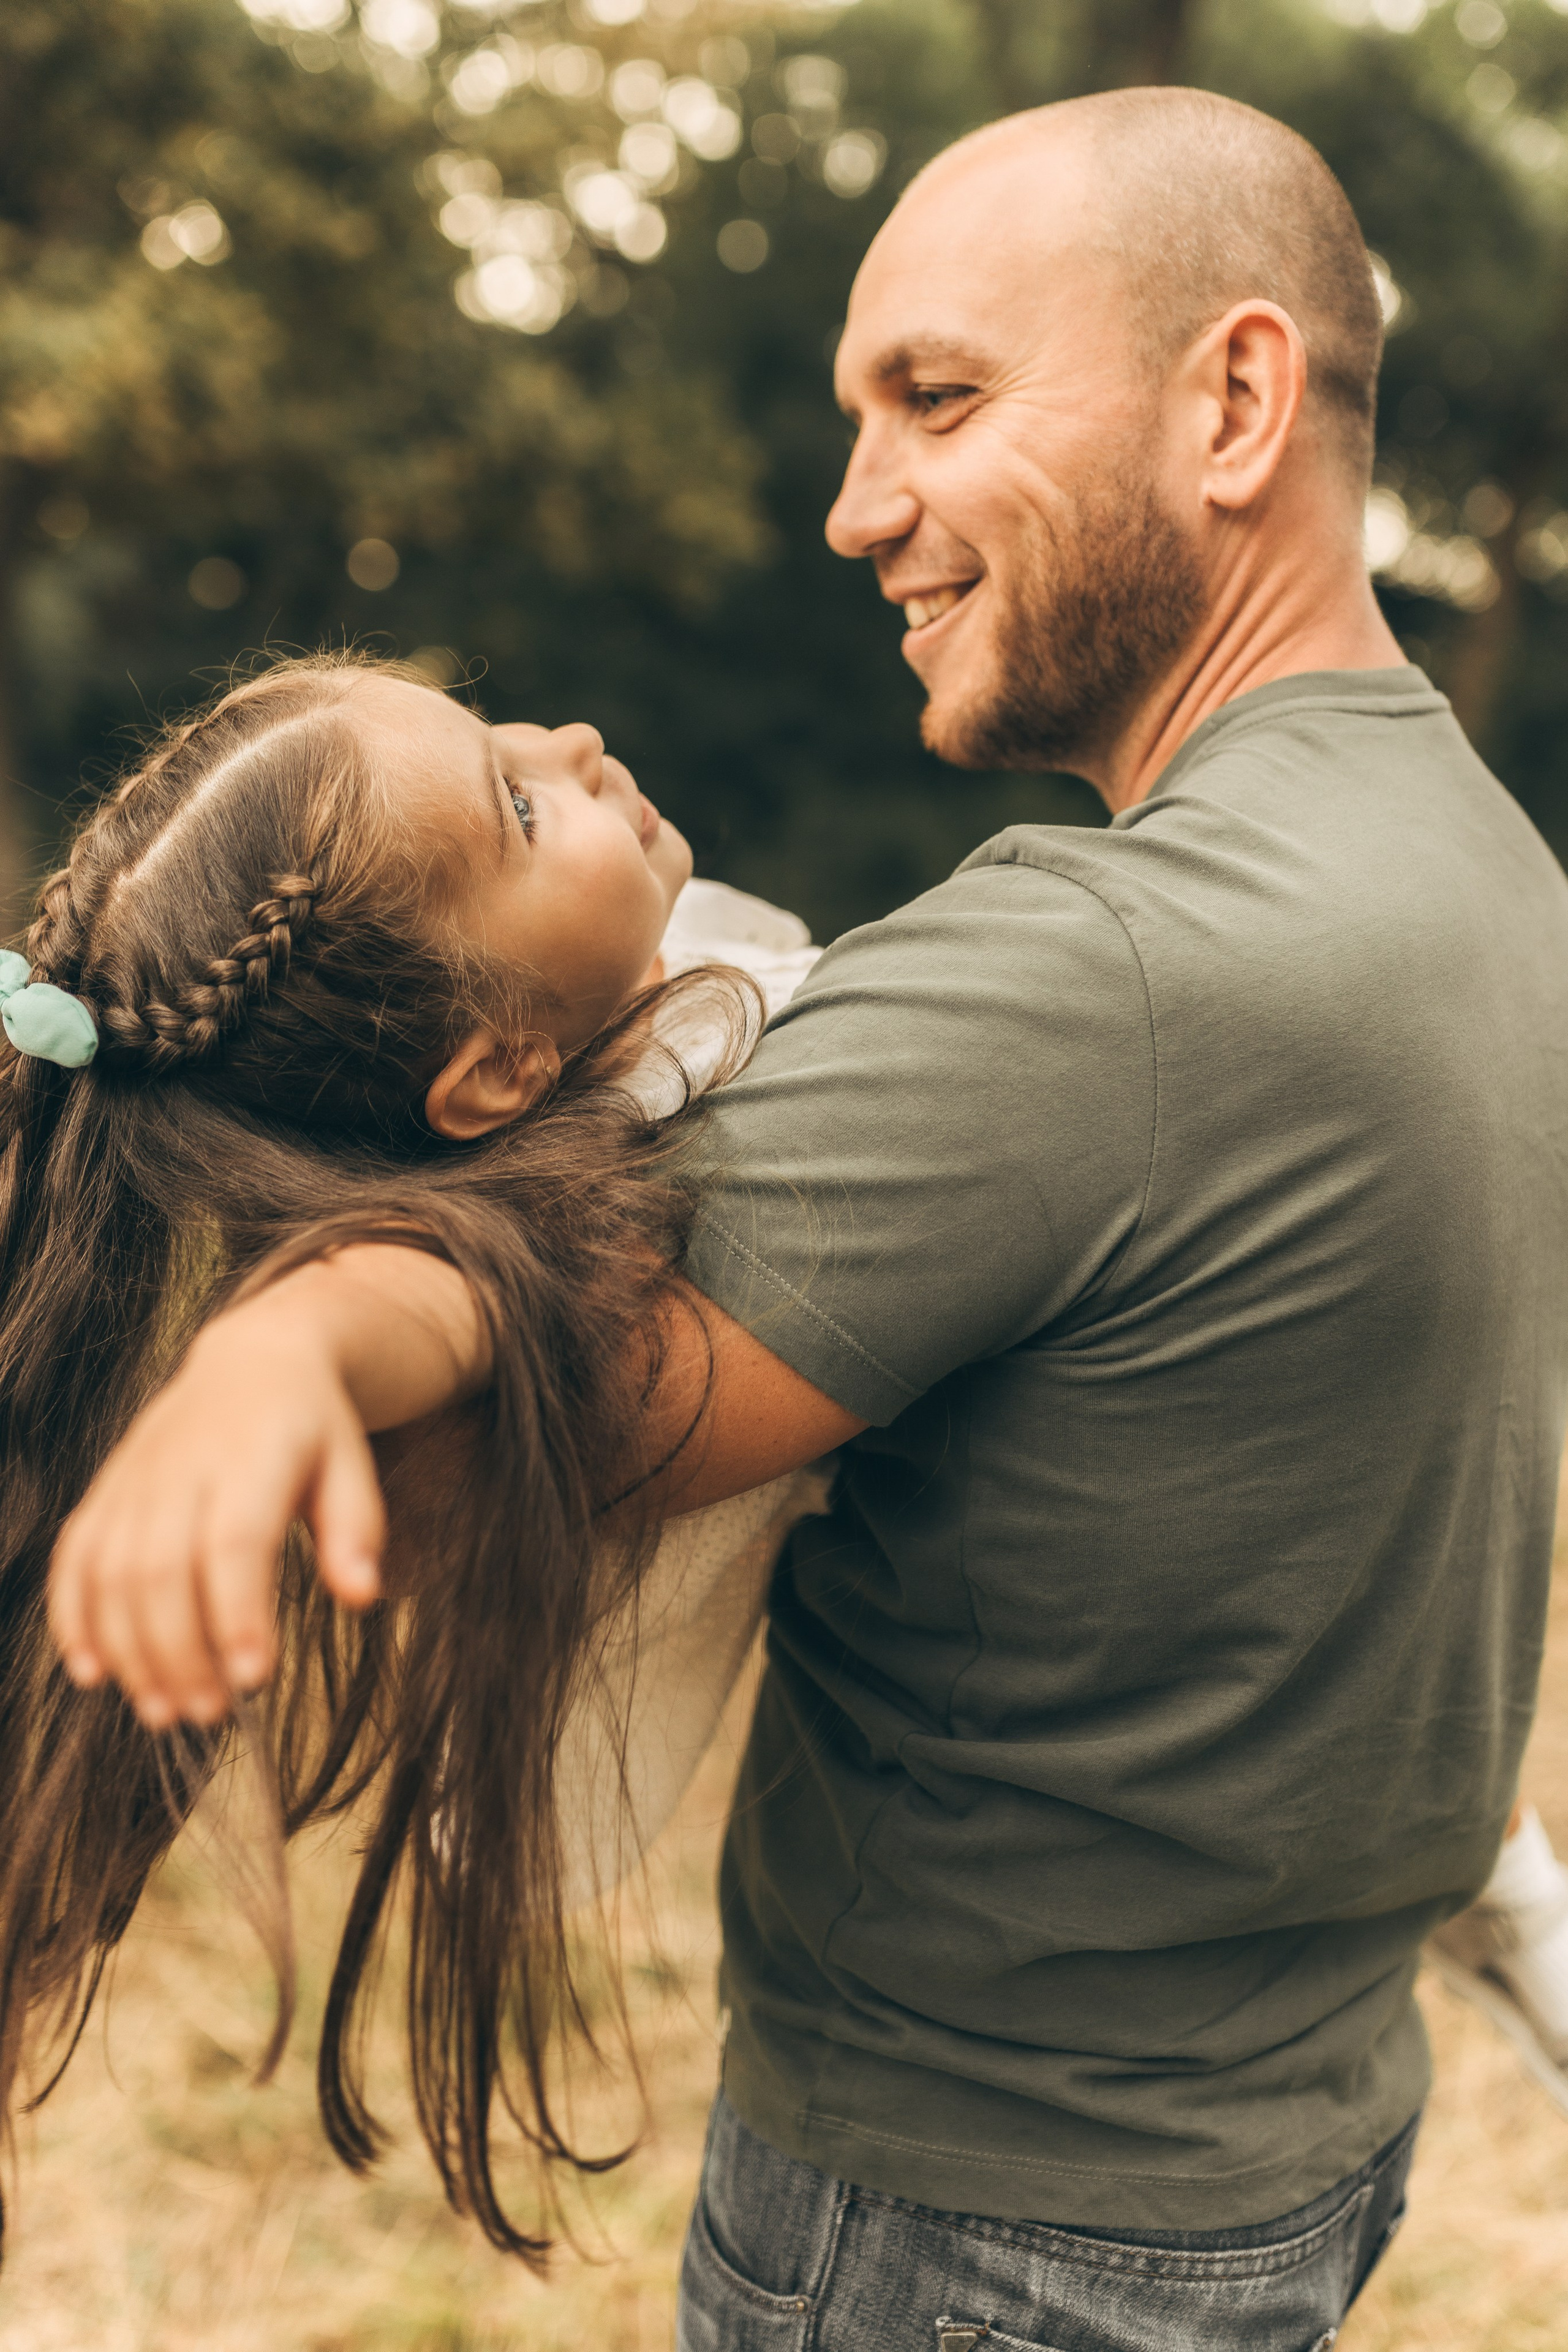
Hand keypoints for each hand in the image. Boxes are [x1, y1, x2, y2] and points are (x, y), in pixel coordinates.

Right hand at [48, 1243, 485, 1728]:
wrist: (255, 1360)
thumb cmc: (315, 1430)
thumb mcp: (353, 1467)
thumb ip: (356, 1530)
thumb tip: (364, 1596)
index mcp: (255, 1454)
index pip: (235, 1541)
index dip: (237, 1613)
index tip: (253, 1679)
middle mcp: (184, 1464)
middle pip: (163, 1569)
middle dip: (180, 1651)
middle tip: (210, 1712)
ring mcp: (135, 1477)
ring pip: (112, 1572)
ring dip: (129, 1650)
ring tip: (163, 1710)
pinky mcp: (106, 1492)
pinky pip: (74, 1557)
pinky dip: (73, 1617)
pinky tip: (92, 1673)